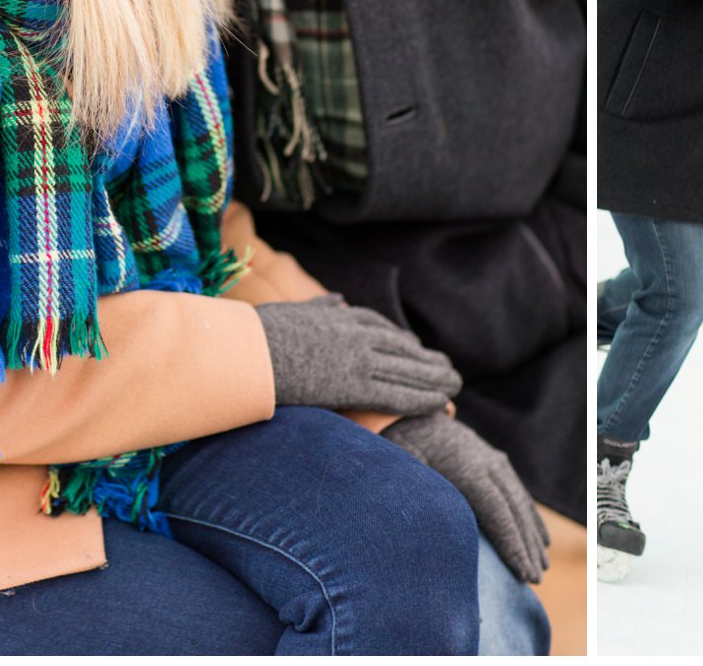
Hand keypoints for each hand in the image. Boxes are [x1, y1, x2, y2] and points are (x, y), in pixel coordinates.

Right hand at [255, 296, 461, 413]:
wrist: (246, 353)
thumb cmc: (258, 336)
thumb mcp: (292, 311)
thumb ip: (318, 307)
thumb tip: (335, 299)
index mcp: (340, 317)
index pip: (380, 327)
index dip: (401, 341)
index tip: (416, 348)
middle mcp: (356, 334)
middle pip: (401, 348)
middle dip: (426, 360)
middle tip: (449, 368)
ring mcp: (358, 359)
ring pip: (407, 370)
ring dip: (435, 379)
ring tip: (456, 384)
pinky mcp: (356, 385)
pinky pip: (398, 394)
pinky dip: (423, 398)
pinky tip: (442, 403)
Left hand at [381, 411, 549, 583]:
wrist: (412, 414)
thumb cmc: (401, 447)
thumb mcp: (402, 469)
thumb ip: (416, 494)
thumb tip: (422, 530)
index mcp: (467, 469)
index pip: (498, 513)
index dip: (513, 544)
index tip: (523, 573)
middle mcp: (487, 463)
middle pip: (515, 510)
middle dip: (527, 546)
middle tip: (536, 579)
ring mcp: (494, 459)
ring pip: (520, 501)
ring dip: (533, 534)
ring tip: (541, 565)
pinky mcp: (494, 460)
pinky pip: (518, 492)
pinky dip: (530, 516)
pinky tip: (541, 538)